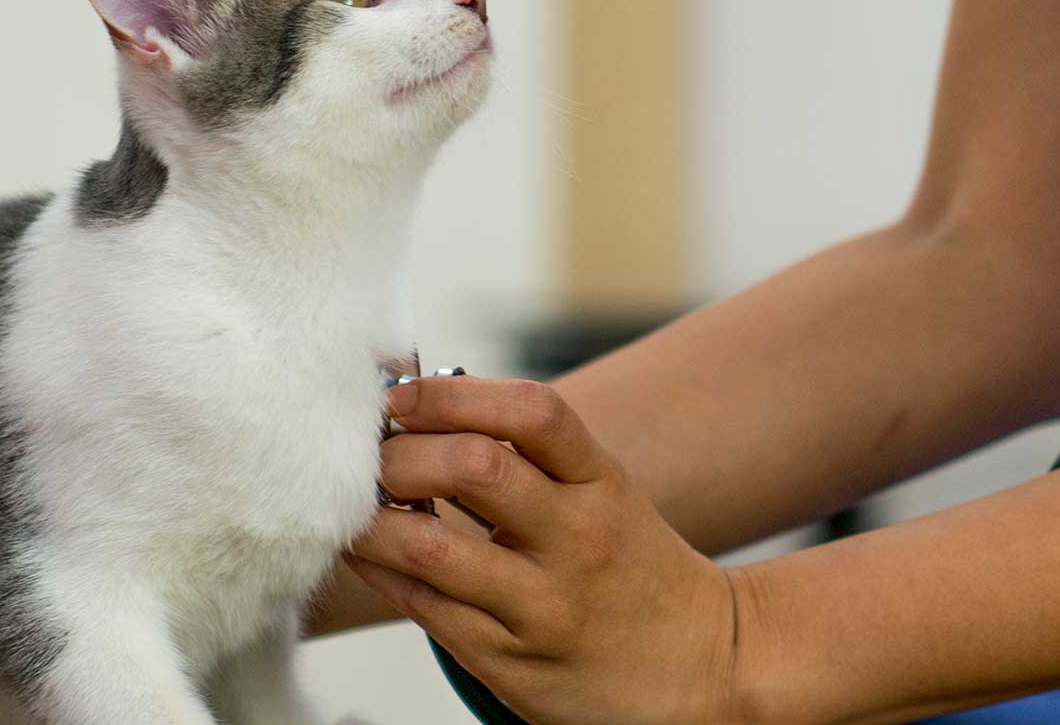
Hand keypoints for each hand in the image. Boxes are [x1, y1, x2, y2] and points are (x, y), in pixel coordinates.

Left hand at [348, 375, 748, 724]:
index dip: (454, 394)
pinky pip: (424, 609)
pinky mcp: (512, 664)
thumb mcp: (603, 495)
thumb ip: (529, 457)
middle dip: (401, 453)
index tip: (404, 395)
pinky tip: (368, 551)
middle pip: (474, 468)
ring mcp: (545, 607)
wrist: (704, 666)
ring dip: (372, 517)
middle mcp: (579, 541)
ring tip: (355, 504)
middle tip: (370, 456)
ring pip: (430, 547)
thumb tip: (421, 410)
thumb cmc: (631, 567)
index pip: (533, 413)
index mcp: (602, 485)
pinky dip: (380, 570)